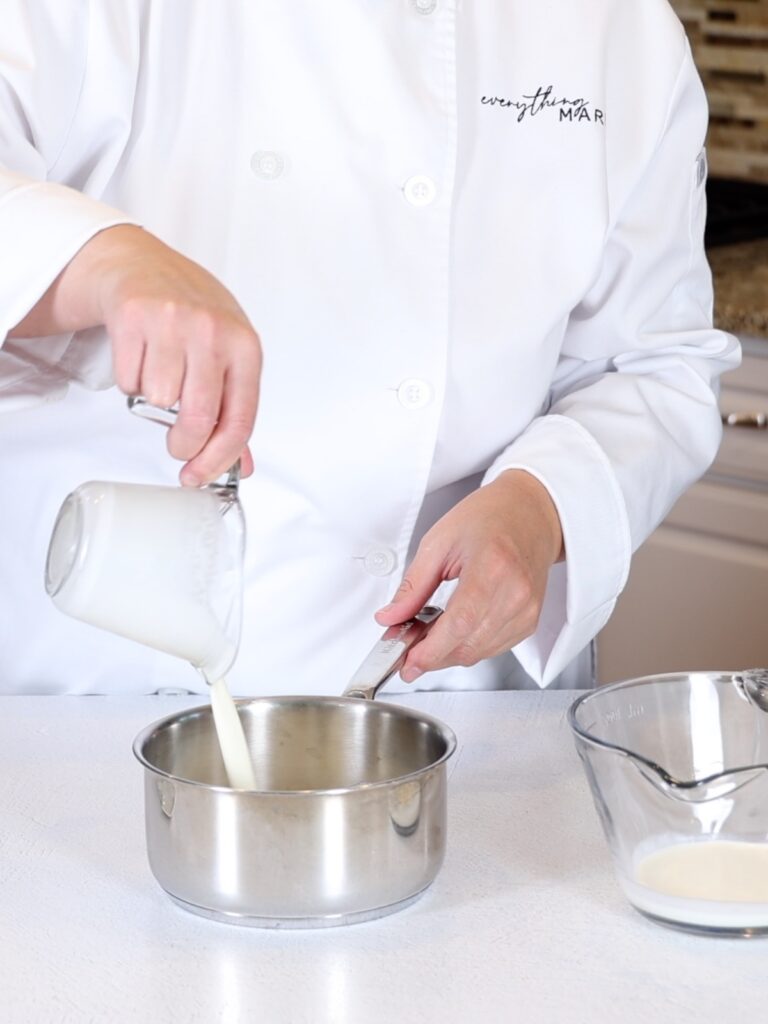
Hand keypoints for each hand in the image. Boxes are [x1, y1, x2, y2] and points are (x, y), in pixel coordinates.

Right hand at [13, 225, 261, 484]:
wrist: (145, 266)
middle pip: (198, 420)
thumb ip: (236, 412)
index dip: (218, 459)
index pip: (239, 420)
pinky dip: (132, 382)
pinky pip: (129, 382)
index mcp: (246, 347)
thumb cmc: (194, 316)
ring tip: (161, 375)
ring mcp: (174, 322)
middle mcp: (213, 332)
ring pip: (159, 401)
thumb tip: (242, 465)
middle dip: (184, 447)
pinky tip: (143, 358)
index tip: (200, 476)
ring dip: (154, 402)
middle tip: (179, 447)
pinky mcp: (134, 317)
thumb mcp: (230, 357)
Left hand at [375, 470, 563, 681]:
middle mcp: (516, 593)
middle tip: (406, 648)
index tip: (407, 661)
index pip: (460, 624)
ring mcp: (527, 610)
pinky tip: (453, 631)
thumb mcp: (439, 542)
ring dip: (448, 653)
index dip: (431, 650)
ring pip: (479, 653)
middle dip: (432, 656)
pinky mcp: (530, 620)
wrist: (531, 514)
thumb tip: (390, 618)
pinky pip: (493, 648)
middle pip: (468, 645)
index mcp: (493, 567)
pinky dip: (468, 646)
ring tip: (427, 635)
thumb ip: (413, 585)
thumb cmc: (489, 518)